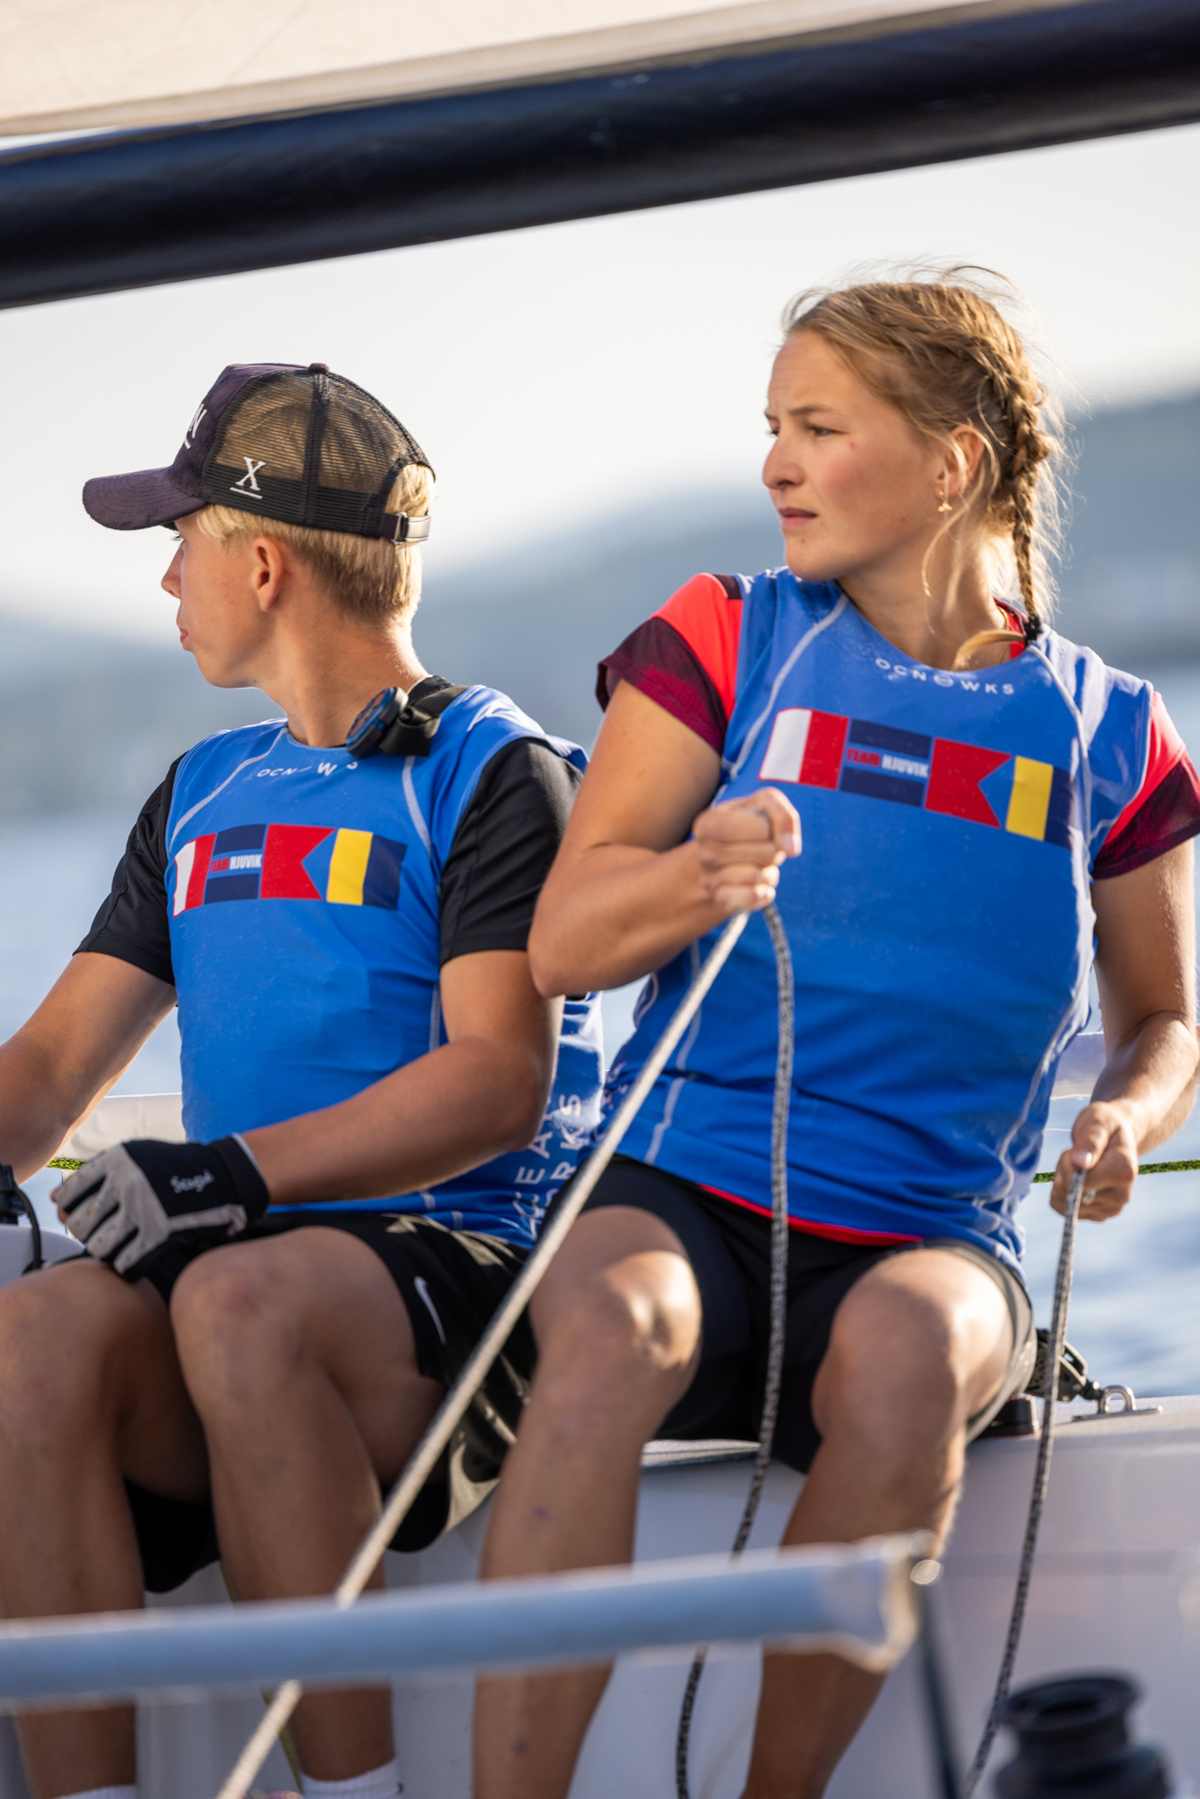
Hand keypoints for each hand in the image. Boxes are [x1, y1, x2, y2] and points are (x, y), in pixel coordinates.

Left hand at [56, 1136, 268, 1279]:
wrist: (227, 1175)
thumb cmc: (177, 1168)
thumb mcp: (137, 1156)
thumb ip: (97, 1174)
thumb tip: (54, 1199)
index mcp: (117, 1161)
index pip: (70, 1195)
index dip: (72, 1210)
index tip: (87, 1214)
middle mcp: (127, 1183)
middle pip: (80, 1225)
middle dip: (89, 1234)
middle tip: (107, 1232)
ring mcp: (144, 1210)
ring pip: (98, 1247)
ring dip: (107, 1251)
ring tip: (122, 1245)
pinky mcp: (162, 1234)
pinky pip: (125, 1263)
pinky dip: (127, 1265)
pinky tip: (137, 1257)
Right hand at [693, 789, 800, 914]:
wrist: (726, 855)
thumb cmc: (748, 824)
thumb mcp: (765, 805)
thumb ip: (784, 816)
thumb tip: (791, 848)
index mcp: (708, 823)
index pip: (760, 828)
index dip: (771, 828)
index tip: (760, 827)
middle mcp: (704, 852)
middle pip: (766, 853)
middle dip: (773, 850)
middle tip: (758, 847)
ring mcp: (709, 879)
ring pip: (760, 876)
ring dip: (769, 870)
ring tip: (756, 864)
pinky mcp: (720, 900)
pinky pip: (753, 898)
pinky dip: (764, 893)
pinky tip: (759, 887)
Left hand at [1049, 1102, 1138, 1221]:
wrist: (1118, 1136)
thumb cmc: (1105, 1125)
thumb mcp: (1097, 1122)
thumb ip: (1089, 1141)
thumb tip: (1079, 1163)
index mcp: (1124, 1172)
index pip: (1079, 1181)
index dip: (1067, 1164)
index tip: (1074, 1150)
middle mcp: (1122, 1196)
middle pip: (1071, 1194)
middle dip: (1063, 1173)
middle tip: (1075, 1156)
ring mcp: (1112, 1209)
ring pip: (1066, 1204)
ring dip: (1062, 1183)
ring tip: (1078, 1166)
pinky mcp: (1101, 1215)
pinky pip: (1067, 1211)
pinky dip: (1064, 1194)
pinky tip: (1076, 1179)